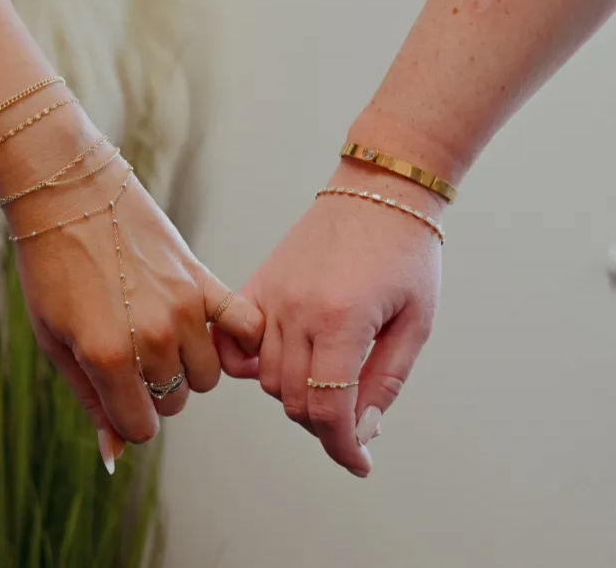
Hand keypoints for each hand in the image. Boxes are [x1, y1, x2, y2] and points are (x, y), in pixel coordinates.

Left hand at [0, 135, 263, 458]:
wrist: (70, 196)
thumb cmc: (52, 270)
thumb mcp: (55, 341)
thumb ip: (89, 400)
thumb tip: (115, 456)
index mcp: (108, 357)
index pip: (140, 426)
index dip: (127, 418)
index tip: (119, 394)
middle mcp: (152, 337)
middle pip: (173, 402)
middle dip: (152, 391)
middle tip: (132, 356)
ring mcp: (183, 308)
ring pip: (205, 376)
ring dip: (185, 368)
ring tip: (161, 337)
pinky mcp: (203, 280)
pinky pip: (245, 328)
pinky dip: (240, 341)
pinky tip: (218, 336)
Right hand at [215, 158, 442, 475]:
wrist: (379, 190)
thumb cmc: (407, 253)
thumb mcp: (417, 321)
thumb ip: (386, 380)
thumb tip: (362, 430)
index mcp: (342, 321)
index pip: (329, 410)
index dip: (343, 448)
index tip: (358, 463)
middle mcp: (298, 311)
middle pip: (294, 400)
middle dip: (324, 423)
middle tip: (352, 416)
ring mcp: (272, 295)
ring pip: (267, 378)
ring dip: (296, 395)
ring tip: (327, 384)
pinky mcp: (258, 283)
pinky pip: (235, 341)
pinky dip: (250, 364)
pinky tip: (278, 365)